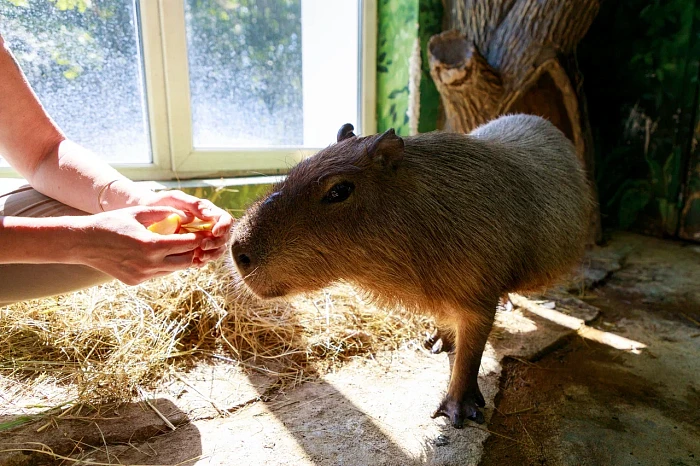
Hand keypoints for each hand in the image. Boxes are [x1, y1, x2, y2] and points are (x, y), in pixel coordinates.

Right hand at [73, 206, 207, 284]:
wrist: (82, 242)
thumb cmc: (111, 223)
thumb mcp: (139, 212)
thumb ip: (165, 213)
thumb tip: (188, 217)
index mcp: (152, 245)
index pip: (187, 245)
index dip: (197, 238)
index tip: (202, 232)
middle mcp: (149, 264)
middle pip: (185, 261)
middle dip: (191, 251)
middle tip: (193, 241)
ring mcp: (142, 276)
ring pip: (173, 270)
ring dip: (177, 258)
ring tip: (176, 246)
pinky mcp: (135, 282)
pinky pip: (158, 274)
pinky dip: (163, 265)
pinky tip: (157, 254)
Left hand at [137, 190, 233, 266]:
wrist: (145, 216)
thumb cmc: (161, 203)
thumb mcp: (175, 198)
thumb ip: (192, 204)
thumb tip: (209, 215)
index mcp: (208, 212)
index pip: (225, 219)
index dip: (224, 227)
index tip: (215, 232)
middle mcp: (208, 227)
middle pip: (224, 237)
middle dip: (216, 243)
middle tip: (203, 246)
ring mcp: (202, 239)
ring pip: (217, 250)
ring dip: (211, 255)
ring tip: (198, 256)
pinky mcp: (194, 250)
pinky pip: (204, 259)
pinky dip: (202, 262)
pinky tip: (193, 262)